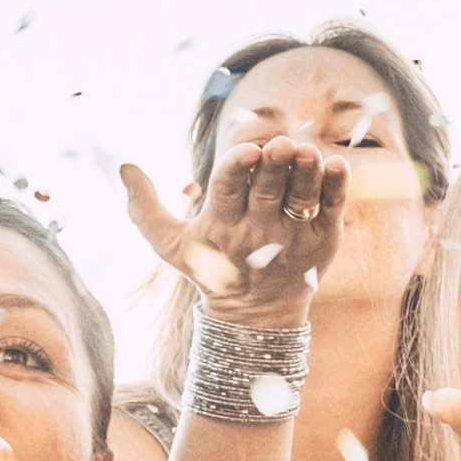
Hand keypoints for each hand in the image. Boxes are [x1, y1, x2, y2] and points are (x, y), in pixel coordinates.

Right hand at [121, 137, 346, 330]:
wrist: (255, 316)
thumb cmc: (210, 269)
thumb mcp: (169, 245)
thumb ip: (144, 207)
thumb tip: (123, 166)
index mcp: (221, 225)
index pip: (228, 190)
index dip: (237, 168)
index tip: (247, 151)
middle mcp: (257, 231)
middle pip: (267, 189)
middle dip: (274, 164)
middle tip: (281, 144)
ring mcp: (293, 236)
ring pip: (302, 197)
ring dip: (306, 171)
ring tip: (307, 151)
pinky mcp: (324, 239)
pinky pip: (332, 208)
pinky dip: (336, 186)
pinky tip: (337, 164)